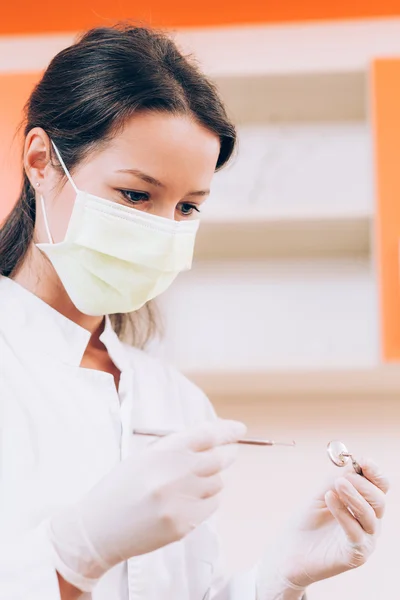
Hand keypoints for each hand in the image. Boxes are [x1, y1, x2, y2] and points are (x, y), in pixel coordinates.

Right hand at [48, 419, 245, 589]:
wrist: (98, 529)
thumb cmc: (120, 488)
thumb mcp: (143, 457)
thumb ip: (176, 447)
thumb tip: (212, 440)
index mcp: (163, 452)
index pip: (207, 435)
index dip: (227, 430)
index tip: (240, 430)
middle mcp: (174, 474)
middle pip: (219, 459)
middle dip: (224, 456)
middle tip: (223, 456)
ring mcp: (180, 501)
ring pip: (217, 484)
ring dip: (210, 481)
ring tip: (187, 486)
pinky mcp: (183, 525)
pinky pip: (211, 507)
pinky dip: (205, 502)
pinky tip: (184, 503)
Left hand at [257, 459, 388, 597]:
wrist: (289, 548)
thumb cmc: (307, 519)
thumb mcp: (321, 493)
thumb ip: (337, 479)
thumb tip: (355, 463)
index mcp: (363, 503)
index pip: (380, 486)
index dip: (375, 473)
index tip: (364, 461)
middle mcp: (369, 521)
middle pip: (379, 500)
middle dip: (363, 485)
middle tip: (342, 478)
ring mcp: (364, 539)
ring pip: (370, 516)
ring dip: (354, 497)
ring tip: (337, 485)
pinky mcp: (355, 555)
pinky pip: (356, 534)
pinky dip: (344, 514)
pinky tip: (330, 499)